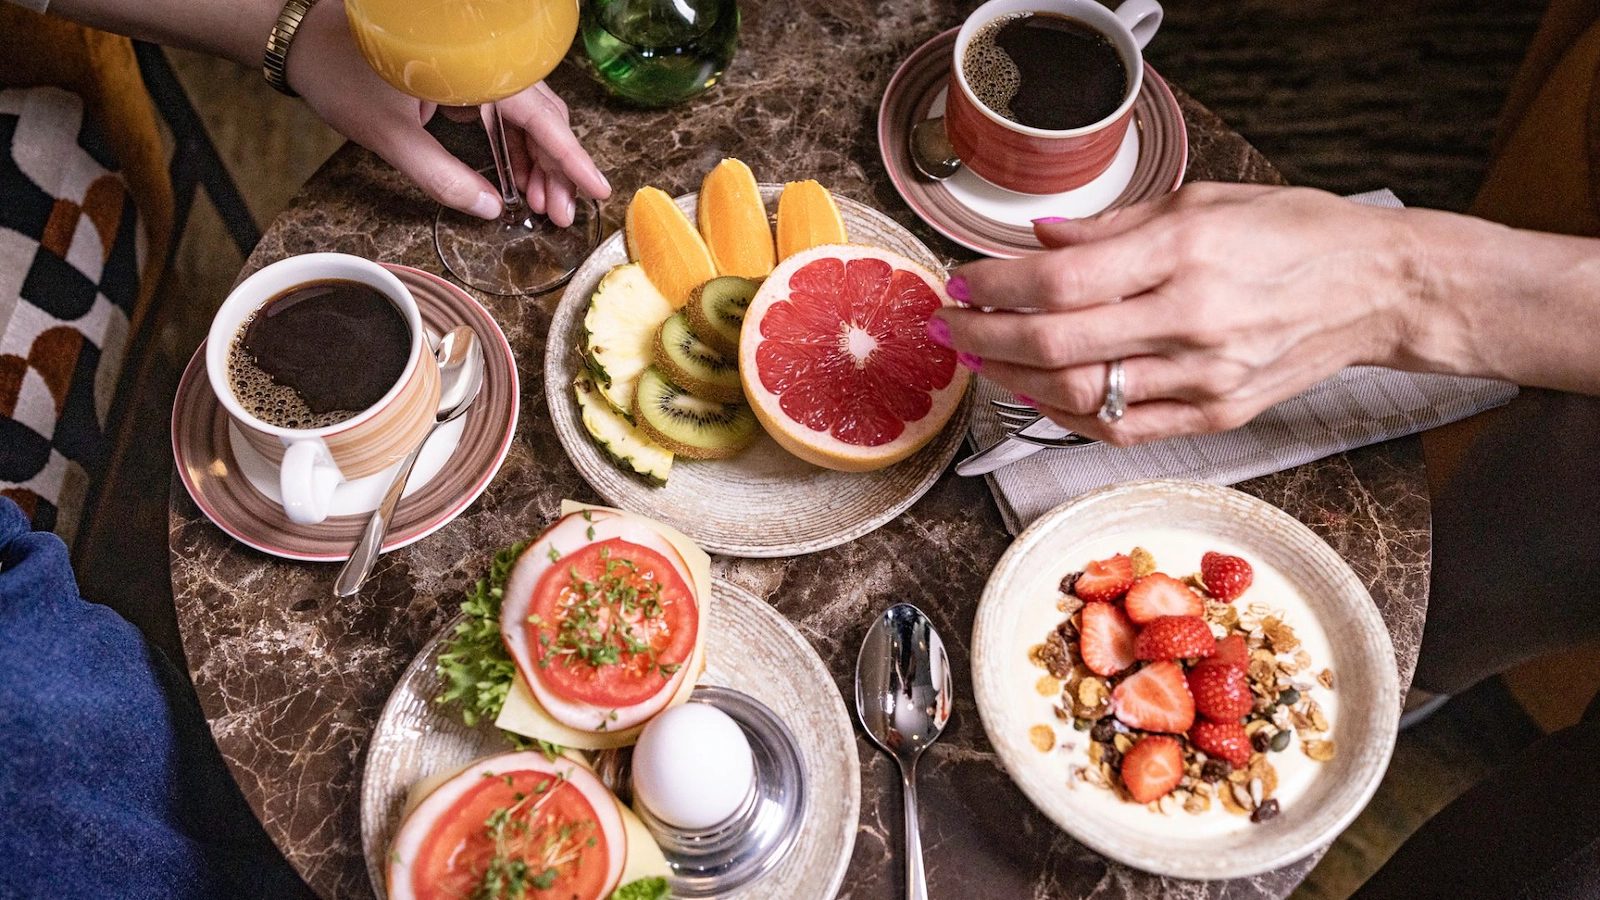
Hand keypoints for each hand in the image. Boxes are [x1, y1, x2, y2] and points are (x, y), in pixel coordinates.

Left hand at [285, 1, 609, 223]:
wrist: (300, 40)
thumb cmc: (338, 76)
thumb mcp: (389, 136)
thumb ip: (441, 177)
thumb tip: (489, 211)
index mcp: (476, 66)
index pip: (540, 117)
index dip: (571, 159)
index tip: (598, 190)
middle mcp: (485, 62)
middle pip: (542, 119)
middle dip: (556, 171)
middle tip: (562, 216)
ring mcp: (477, 69)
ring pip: (526, 118)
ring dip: (537, 164)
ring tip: (545, 207)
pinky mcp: (464, 77)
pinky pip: (504, 114)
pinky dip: (514, 149)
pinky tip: (519, 181)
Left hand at [935, 183, 1422, 444]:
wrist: (1377, 287)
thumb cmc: (1294, 232)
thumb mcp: (1202, 200)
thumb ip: (1112, 227)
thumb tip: (1039, 238)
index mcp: (1185, 253)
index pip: (1059, 281)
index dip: (994, 287)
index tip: (962, 281)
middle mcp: (1192, 320)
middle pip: (1056, 346)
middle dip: (986, 338)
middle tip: (952, 326)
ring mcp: (1205, 378)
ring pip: (1080, 395)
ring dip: (1016, 380)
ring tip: (985, 359)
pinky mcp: (1216, 416)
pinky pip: (1121, 430)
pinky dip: (1067, 416)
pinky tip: (1038, 394)